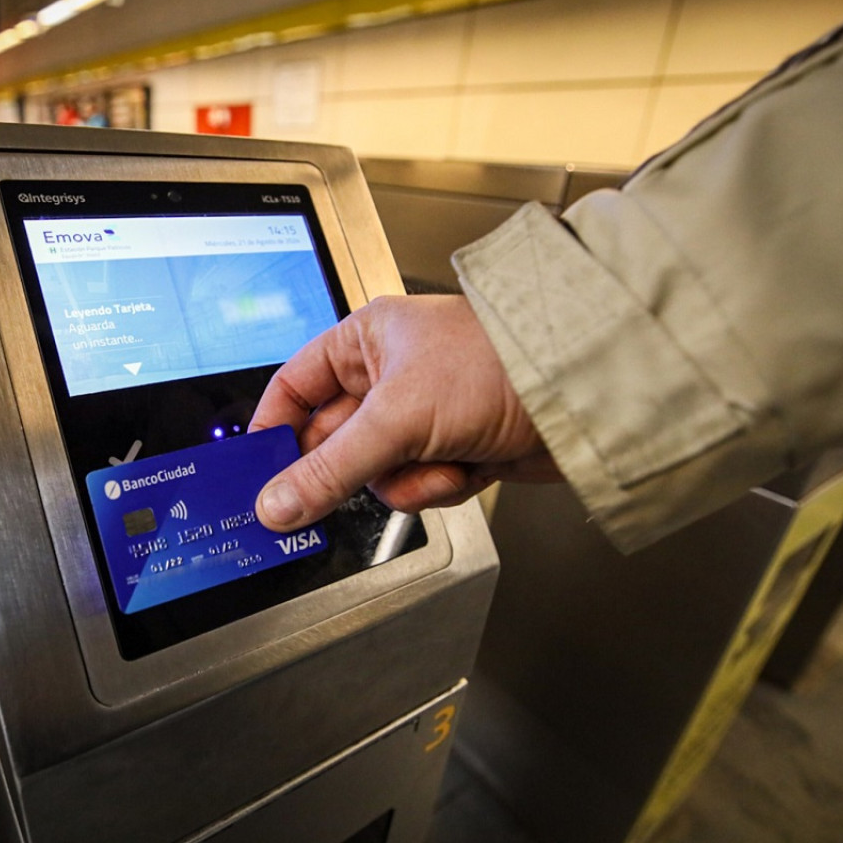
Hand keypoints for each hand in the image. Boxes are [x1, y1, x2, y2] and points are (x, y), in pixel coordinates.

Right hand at [251, 294, 560, 530]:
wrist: (584, 395)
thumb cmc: (498, 365)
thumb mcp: (396, 417)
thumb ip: (329, 468)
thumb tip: (277, 501)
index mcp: (367, 341)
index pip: (295, 387)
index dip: (273, 429)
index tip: (258, 470)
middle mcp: (391, 375)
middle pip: (333, 440)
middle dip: (348, 467)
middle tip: (329, 494)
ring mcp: (423, 415)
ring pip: (376, 472)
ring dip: (404, 478)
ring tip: (437, 459)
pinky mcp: (453, 448)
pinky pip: (417, 485)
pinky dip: (438, 485)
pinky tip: (466, 466)